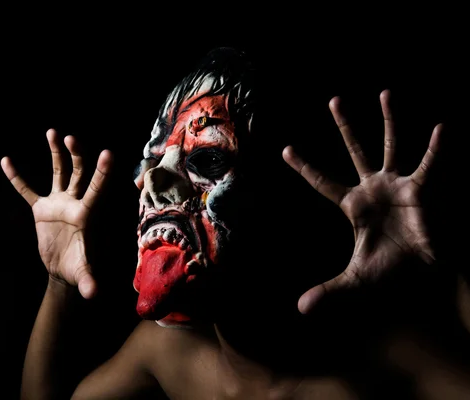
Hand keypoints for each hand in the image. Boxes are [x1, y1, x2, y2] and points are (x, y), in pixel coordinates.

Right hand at [1, 129, 112, 298]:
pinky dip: (17, 178)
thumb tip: (92, 294)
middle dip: (76, 156)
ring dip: (56, 153)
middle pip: (78, 174)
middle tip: (71, 138)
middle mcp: (74, 203)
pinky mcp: (41, 209)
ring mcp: (58, 203)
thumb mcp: (82, 274)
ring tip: (52, 132)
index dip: (102, 173)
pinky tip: (6, 161)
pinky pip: (27, 191)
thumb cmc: (78, 269)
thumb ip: (88, 280)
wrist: (63, 269)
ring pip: (58, 173)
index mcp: (87, 214)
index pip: (97, 190)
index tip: (108, 153)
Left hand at [283, 90, 442, 313]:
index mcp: (352, 205)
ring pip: (390, 145)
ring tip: (385, 93)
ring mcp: (397, 185)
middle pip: (355, 150)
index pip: (321, 181)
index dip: (304, 166)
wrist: (422, 275)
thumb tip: (301, 309)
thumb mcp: (354, 280)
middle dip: (345, 126)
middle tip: (334, 100)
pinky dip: (435, 148)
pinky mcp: (421, 190)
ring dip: (389, 120)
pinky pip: (429, 164)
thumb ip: (329, 291)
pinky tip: (440, 127)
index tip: (285, 149)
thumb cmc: (390, 272)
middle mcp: (373, 188)